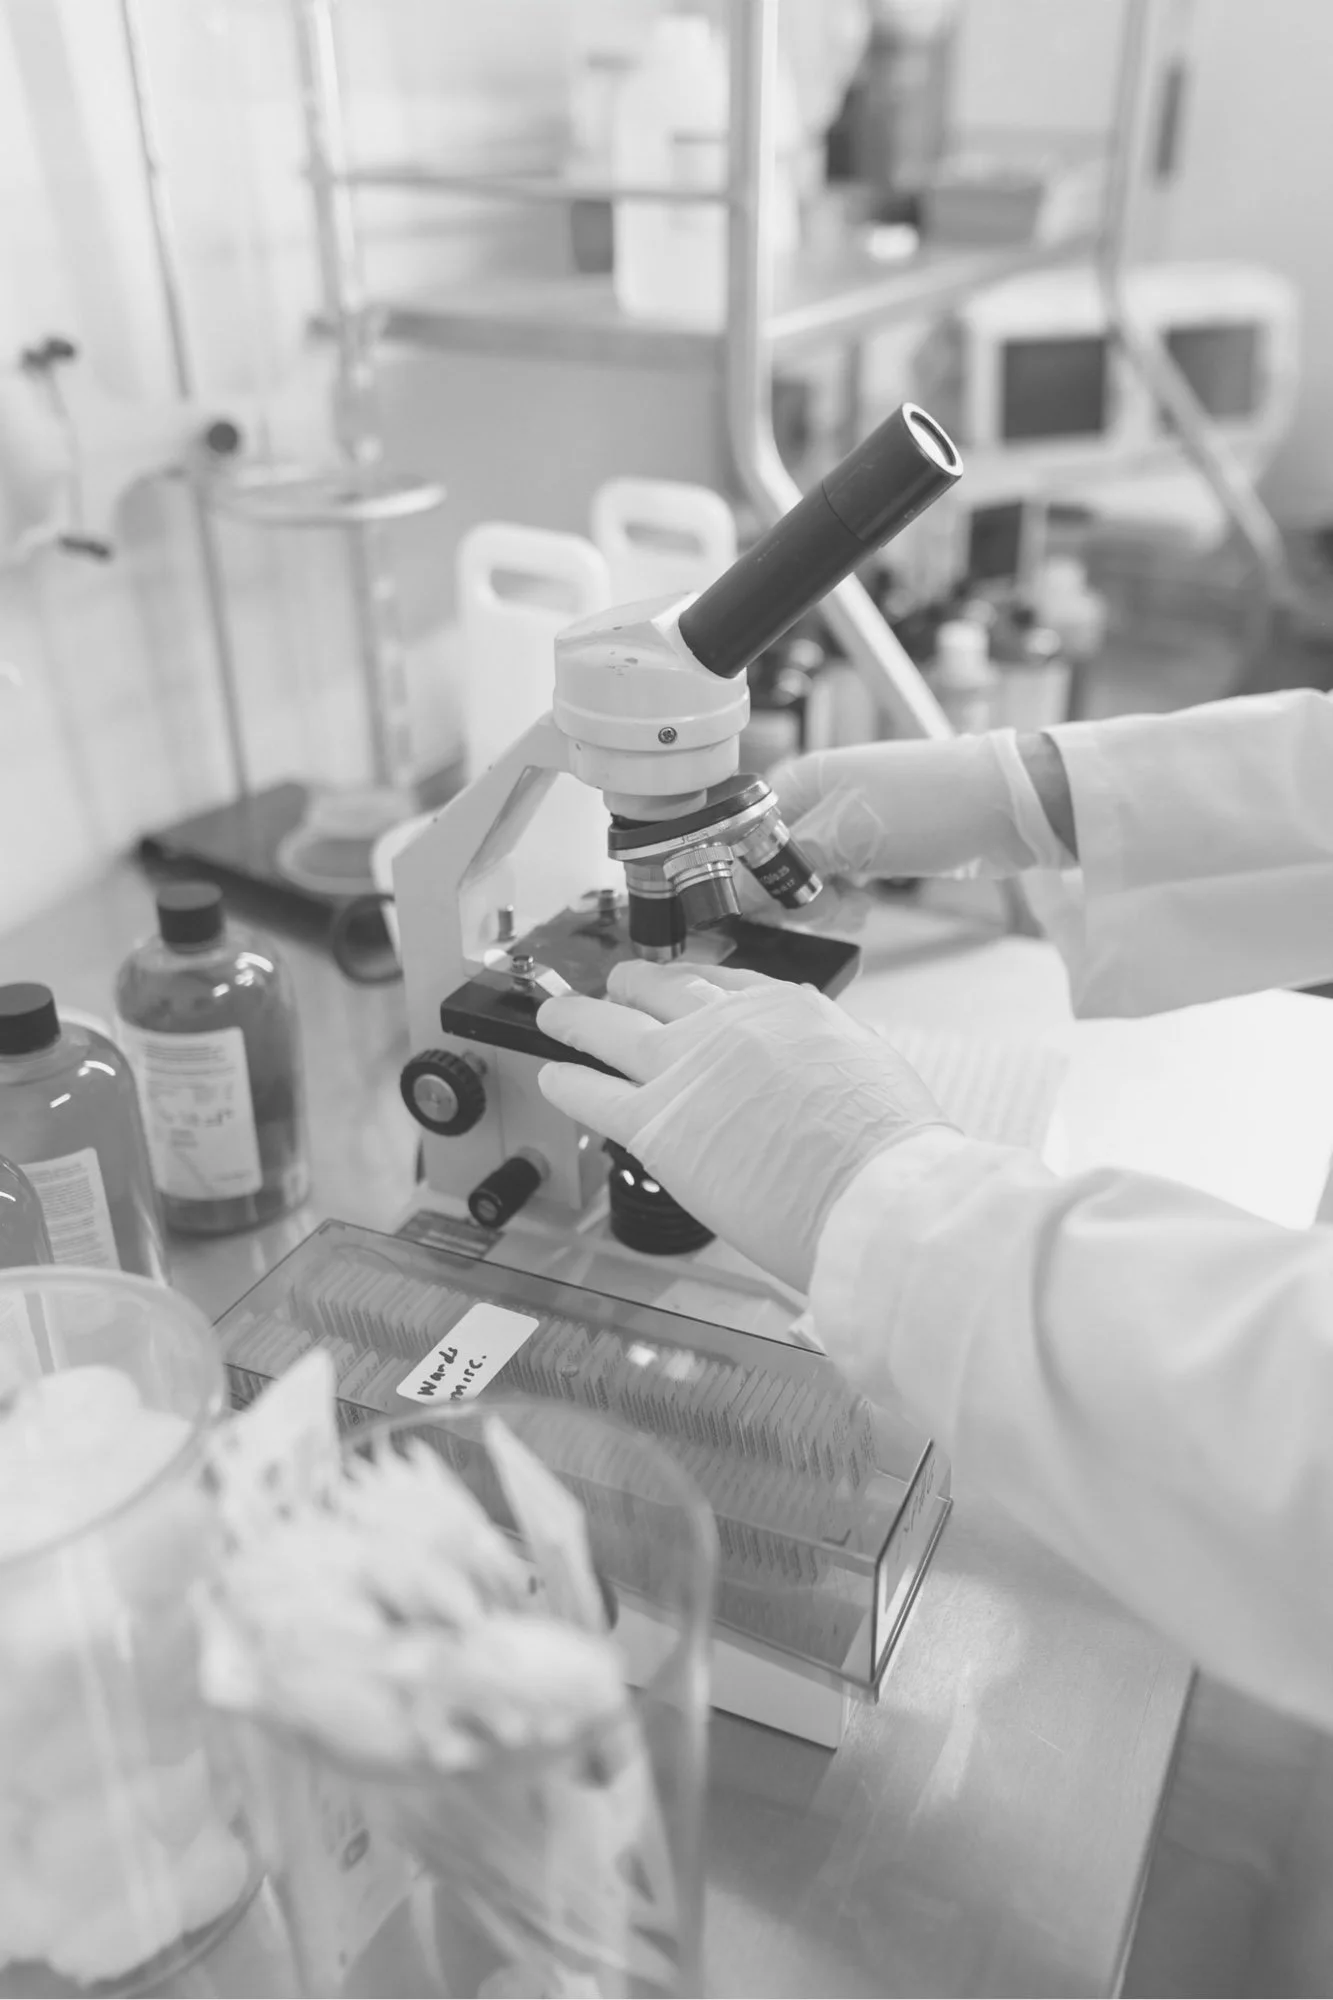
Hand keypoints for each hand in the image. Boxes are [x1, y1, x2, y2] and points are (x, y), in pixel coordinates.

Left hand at [536, 961, 952, 1292]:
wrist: (874, 1192)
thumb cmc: (889, 1149)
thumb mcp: (868, 1069)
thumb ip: (823, 1062)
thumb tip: (812, 1078)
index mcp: (785, 1009)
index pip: (723, 981)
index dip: (696, 984)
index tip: (683, 985)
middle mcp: (727, 1024)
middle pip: (660, 988)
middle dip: (635, 986)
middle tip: (619, 987)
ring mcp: (684, 1068)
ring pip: (608, 1026)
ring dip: (577, 1018)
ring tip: (557, 1016)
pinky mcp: (654, 1122)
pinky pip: (590, 1092)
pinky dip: (566, 1083)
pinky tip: (552, 1079)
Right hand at [740, 730, 1071, 929]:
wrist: (1010, 808)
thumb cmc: (934, 805)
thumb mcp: (847, 838)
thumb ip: (786, 867)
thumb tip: (738, 894)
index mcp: (800, 781)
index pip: (746, 838)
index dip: (753, 880)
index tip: (771, 911)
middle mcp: (817, 799)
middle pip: (774, 865)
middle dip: (795, 898)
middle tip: (827, 908)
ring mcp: (847, 824)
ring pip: (807, 881)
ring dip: (824, 905)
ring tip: (855, 908)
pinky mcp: (874, 846)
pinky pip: (837, 882)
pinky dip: (846, 901)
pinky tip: (865, 905)